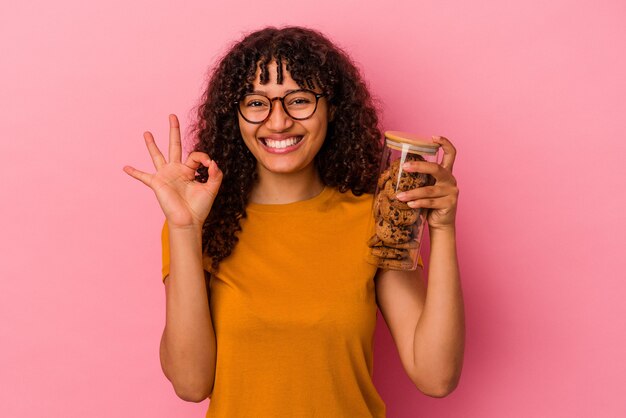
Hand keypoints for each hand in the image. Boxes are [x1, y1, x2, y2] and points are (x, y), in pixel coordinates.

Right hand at [123, 114, 222, 229]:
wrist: (188, 221)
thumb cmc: (200, 207)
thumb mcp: (212, 189)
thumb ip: (216, 174)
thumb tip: (213, 162)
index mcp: (190, 170)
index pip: (196, 155)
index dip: (204, 157)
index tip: (210, 166)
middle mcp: (177, 170)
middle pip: (174, 145)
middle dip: (174, 130)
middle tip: (172, 115)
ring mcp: (165, 175)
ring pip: (157, 155)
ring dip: (152, 144)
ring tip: (146, 132)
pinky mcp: (157, 183)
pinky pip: (143, 176)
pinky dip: (134, 172)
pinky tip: (125, 167)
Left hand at [395, 136, 458, 230]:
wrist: (440, 222)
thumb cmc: (430, 202)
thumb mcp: (426, 186)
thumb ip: (420, 178)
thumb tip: (396, 168)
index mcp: (446, 172)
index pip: (451, 153)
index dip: (444, 143)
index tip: (433, 137)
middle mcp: (451, 179)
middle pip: (436, 169)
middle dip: (420, 167)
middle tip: (404, 167)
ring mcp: (452, 192)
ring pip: (429, 190)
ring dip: (412, 193)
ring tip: (399, 196)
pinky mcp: (450, 204)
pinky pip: (431, 202)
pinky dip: (418, 203)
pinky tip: (409, 204)